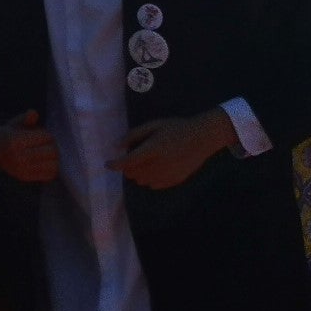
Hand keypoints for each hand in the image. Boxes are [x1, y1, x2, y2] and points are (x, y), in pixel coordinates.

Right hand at [0, 110, 59, 183]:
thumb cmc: (7, 134)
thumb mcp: (14, 123)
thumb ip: (25, 118)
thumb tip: (33, 113)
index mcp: (15, 141)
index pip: (46, 137)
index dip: (45, 134)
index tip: (39, 134)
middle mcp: (19, 157)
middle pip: (52, 151)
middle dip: (51, 145)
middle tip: (44, 143)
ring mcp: (22, 169)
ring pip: (54, 164)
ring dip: (53, 157)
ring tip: (45, 153)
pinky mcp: (25, 177)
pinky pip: (49, 175)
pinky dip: (51, 168)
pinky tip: (44, 162)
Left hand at [110, 109, 236, 190]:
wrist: (203, 138)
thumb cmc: (176, 128)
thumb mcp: (154, 125)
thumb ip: (134, 135)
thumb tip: (117, 146)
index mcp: (152, 150)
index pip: (127, 162)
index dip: (114, 164)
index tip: (107, 164)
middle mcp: (159, 165)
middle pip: (132, 174)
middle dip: (128, 166)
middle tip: (135, 155)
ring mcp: (168, 174)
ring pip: (141, 181)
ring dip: (138, 173)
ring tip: (147, 161)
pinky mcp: (175, 180)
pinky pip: (153, 185)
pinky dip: (150, 178)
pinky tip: (156, 168)